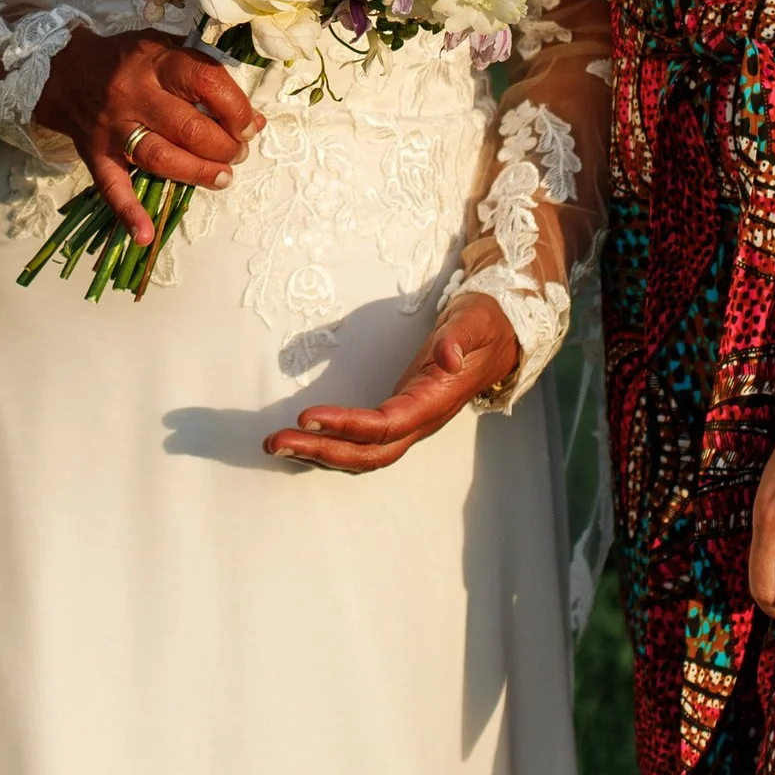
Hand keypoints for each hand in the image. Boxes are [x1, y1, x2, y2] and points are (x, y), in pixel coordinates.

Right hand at [32, 28, 261, 246]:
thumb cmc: (128, 60)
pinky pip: (111, 187)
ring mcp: (113, 127)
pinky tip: (146, 235)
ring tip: (221, 177)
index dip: (236, 109)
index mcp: (155, 61)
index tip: (250, 125)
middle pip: (187, 127)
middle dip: (223, 146)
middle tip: (237, 153)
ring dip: (197, 173)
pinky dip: (128, 213)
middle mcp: (134, 94)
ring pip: (159, 157)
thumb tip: (253, 120)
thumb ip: (205, 75)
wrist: (65, 71)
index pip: (205, 82)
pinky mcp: (96, 155)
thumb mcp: (165, 47)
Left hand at [264, 295, 518, 473]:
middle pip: (368, 452)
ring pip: (363, 454)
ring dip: (319, 453)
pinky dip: (331, 445)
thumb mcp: (473, 320)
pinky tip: (301, 440)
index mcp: (435, 400)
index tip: (306, 414)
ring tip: (275, 445)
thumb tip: (446, 356)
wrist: (501, 336)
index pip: (386, 424)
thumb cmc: (484, 323)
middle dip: (320, 450)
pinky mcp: (399, 415)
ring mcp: (410, 422)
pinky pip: (363, 442)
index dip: (346, 425)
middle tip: (273, 442)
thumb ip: (459, 338)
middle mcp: (421, 420)